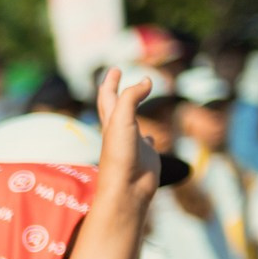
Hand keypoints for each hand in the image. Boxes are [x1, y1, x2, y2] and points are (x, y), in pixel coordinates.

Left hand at [92, 68, 159, 207]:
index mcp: (110, 122)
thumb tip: (146, 80)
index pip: (107, 96)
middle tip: (117, 74)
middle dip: (115, 89)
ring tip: (137, 100)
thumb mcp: (122, 120)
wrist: (128, 189)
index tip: (115, 68)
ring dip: (132, 110)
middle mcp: (119, 131)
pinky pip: (147, 143)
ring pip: (131, 123)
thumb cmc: (120, 156)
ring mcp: (132, 144)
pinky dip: (149, 136)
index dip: (110, 81)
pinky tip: (150, 136)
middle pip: (115, 105)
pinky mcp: (146, 156)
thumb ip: (131, 98)